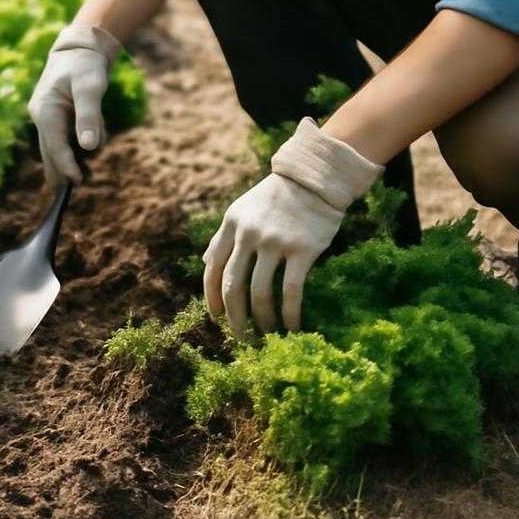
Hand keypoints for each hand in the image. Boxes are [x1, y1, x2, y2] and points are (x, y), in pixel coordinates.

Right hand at [27, 23, 122, 185]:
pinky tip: (94, 136)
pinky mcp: (57, 117)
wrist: (80, 47)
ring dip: (75, 155)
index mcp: (45, 110)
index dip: (66, 166)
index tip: (77, 182)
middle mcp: (41, 115)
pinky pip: (67, 137)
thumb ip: (90, 115)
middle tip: (67, 195)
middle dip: (61, 172)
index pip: (54, 145)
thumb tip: (89, 147)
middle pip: (50, 152)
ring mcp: (48, 117)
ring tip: (89, 161)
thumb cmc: (85, 65)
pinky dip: (81, 141)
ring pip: (59, 146)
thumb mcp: (90, 87)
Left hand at [202, 172, 343, 334]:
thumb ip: (224, 236)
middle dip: (234, 318)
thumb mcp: (242, 210)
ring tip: (267, 335)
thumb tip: (206, 262)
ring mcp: (274, 242)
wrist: (313, 179)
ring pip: (259, 293)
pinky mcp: (302, 250)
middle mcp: (248, 234)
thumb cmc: (276, 198)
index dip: (212, 298)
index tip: (217, 318)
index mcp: (231, 224)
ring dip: (262, 321)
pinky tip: (292, 327)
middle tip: (241, 338)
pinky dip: (289, 315)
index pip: (213, 270)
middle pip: (232, 286)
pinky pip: (291, 291)